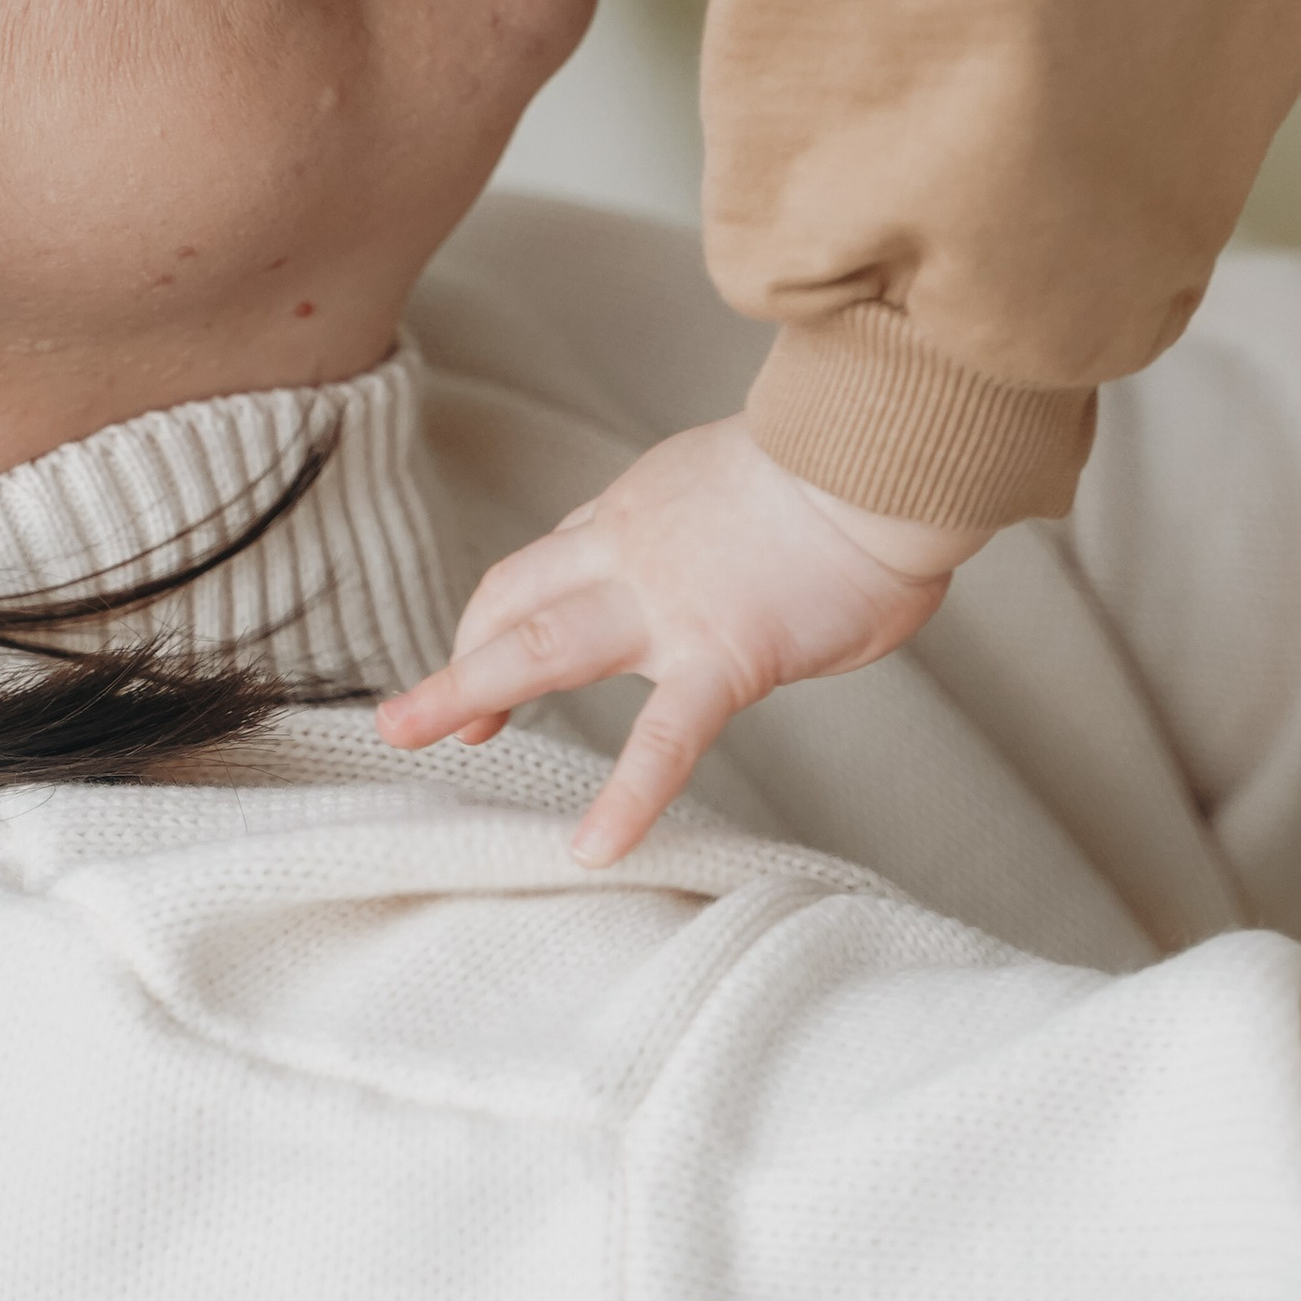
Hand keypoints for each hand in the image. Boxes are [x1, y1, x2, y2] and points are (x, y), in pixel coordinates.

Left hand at [374, 419, 975, 865]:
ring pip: (542, 645)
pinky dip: (625, 798)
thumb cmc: (856, 467)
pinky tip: (593, 847)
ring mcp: (671, 603)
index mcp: (642, 510)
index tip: (477, 658)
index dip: (497, 616)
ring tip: (411, 734)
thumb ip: (725, 532)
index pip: (548, 566)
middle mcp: (634, 550)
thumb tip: (748, 562)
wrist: (891, 453)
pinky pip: (665, 739)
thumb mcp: (753, 482)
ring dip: (467, 688)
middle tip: (409, 720)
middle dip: (456, 658)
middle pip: (514, 599)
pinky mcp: (727, 652)